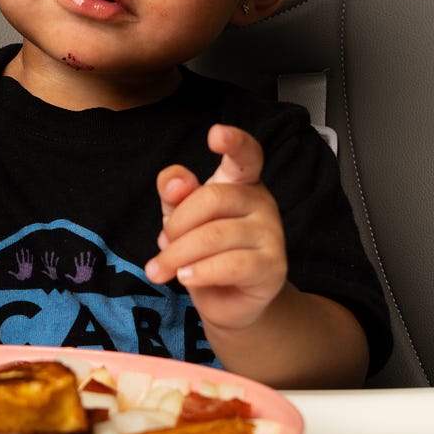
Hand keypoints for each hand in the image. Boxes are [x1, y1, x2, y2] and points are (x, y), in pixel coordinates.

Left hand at [144, 124, 287, 331]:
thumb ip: (174, 193)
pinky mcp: (273, 267)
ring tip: (161, 270)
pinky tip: (186, 277)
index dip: (234, 142)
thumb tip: (177, 180)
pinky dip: (201, 272)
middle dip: (177, 225)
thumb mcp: (179, 217)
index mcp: (239, 182)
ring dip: (178, 255)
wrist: (227, 300)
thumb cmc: (203, 250)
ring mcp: (272, 234)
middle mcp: (260, 202)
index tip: (216, 134)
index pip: (245, 155)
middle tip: (161, 246)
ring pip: (216, 235)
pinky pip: (232, 265)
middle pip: (212, 198)